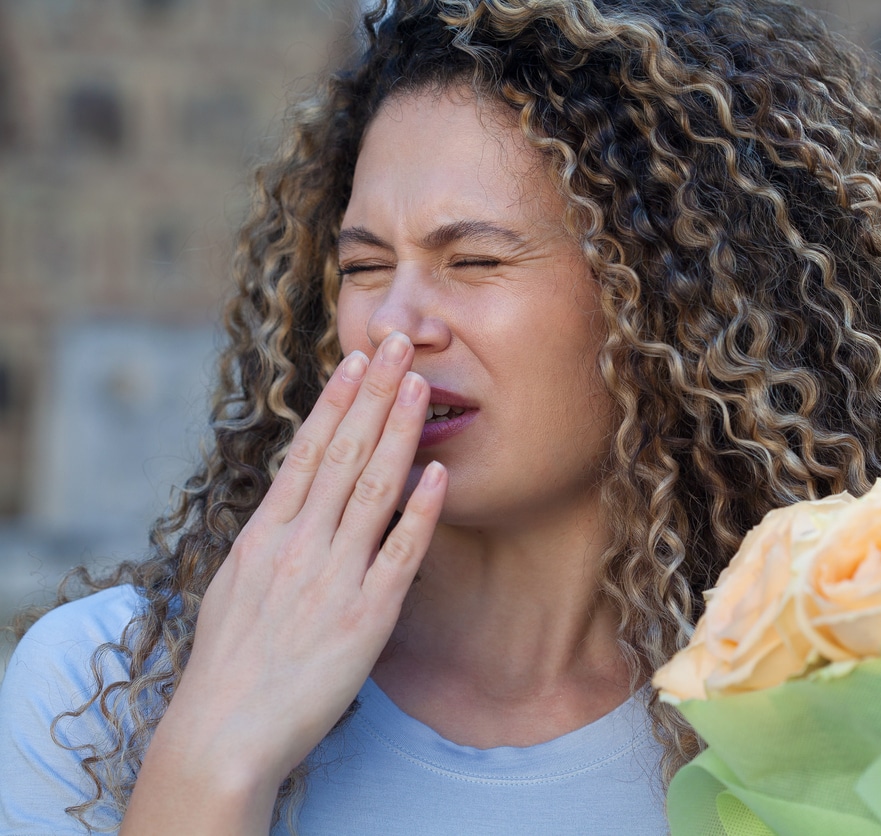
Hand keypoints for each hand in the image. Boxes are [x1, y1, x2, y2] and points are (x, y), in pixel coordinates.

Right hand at [124, 331, 444, 833]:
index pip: (308, 451)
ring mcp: (333, 578)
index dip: (336, 400)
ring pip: (373, 490)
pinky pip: (399, 554)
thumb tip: (296, 496)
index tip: (357, 358)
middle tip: (397, 342)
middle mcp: (299, 545)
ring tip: (420, 385)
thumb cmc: (229, 663)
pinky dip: (419, 511)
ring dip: (398, 432)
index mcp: (265, 534)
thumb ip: (272, 537)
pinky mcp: (366, 617)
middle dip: (373, 393)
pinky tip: (438, 473)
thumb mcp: (238, 584)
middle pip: (344, 454)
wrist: (223, 735)